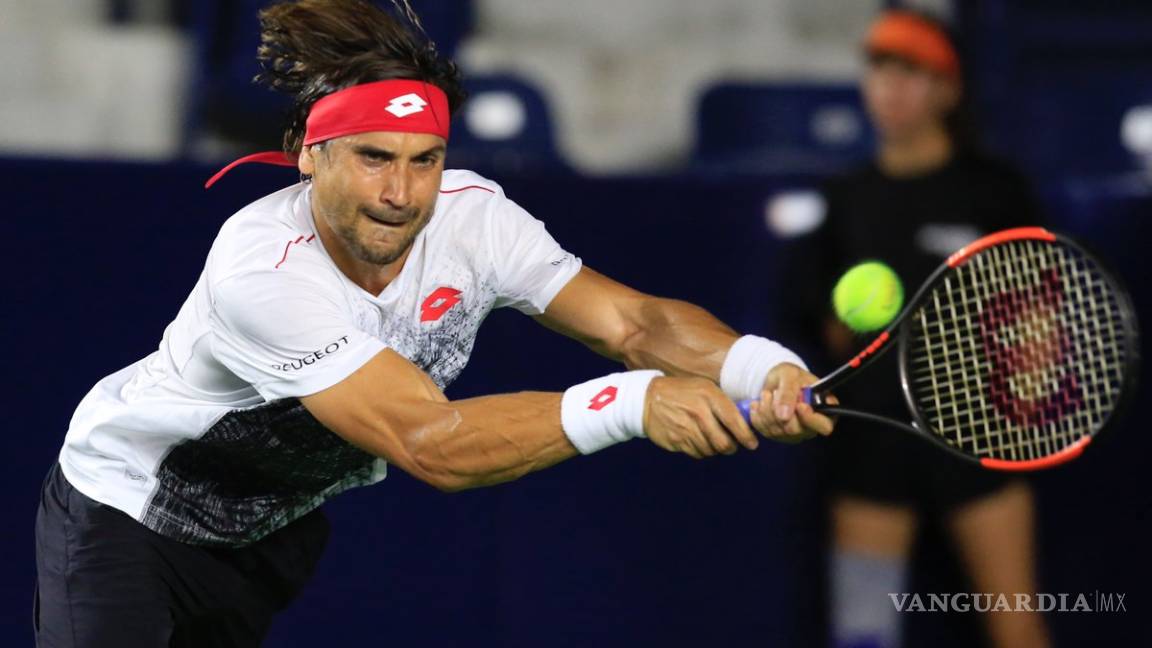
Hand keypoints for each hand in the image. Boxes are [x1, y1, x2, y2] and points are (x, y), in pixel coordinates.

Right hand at [643, 376, 758, 458]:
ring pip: (711, 450)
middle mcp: (699, 412)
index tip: (752, 443)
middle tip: (731, 445)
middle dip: (731, 447)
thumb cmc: (681, 392)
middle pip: (724, 443)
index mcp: (709, 396)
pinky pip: (697, 453)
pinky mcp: (677, 440)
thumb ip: (723, 402)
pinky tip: (696, 440)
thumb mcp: (704, 387)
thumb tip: (745, 420)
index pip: (734, 421)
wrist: (648, 399)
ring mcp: (687, 428)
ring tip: (709, 439)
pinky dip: (701, 450)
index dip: (746, 436)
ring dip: (714, 449)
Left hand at [745, 363, 835, 443]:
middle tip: (775, 392)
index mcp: (824, 409)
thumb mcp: (790, 375)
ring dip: (766, 410)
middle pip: (796, 430)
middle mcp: (811, 426)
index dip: (811, 419)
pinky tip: (760, 403)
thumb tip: (784, 416)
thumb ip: (788, 393)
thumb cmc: (790, 376)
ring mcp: (794, 433)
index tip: (799, 406)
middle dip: (780, 410)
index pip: (825, 425)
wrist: (776, 380)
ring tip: (767, 394)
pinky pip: (764, 431)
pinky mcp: (778, 435)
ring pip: (777, 431)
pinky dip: (758, 414)